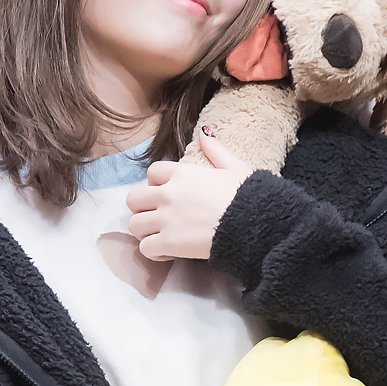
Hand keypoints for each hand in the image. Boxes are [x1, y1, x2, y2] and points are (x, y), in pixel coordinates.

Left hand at [126, 129, 255, 259]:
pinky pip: (145, 248)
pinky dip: (153, 252)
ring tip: (159, 237)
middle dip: (142, 208)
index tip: (167, 196)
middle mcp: (168, 193)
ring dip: (145, 232)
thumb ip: (215, 150)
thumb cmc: (247, 196)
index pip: (152, 173)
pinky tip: (166, 252)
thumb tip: (204, 133)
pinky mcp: (169, 243)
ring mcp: (166, 219)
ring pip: (134, 224)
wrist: (252, 224)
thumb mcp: (234, 167)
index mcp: (182, 173)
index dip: (156, 184)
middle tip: (156, 218)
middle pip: (134, 199)